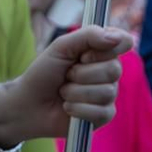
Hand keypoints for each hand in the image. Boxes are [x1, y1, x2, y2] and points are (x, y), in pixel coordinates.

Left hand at [0, 27, 132, 148]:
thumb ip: (89, 36)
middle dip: (82, 73)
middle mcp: (109, 72)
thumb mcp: (62, 46)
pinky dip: (78, 109)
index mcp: (102, 51)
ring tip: (64, 92)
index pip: (123, 42)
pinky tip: (67, 107)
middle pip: (114, 69)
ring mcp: (108, 94)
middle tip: (67, 75)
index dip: (104, 49)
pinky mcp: (103, 116)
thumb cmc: (44, 72)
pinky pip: (101, 112)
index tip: (83, 55)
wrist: (28, 103)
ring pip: (106, 92)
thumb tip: (117, 38)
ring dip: (76, 92)